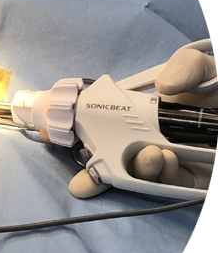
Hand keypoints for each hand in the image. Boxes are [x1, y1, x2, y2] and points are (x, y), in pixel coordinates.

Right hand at [66, 48, 217, 198]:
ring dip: (128, 168)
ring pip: (135, 171)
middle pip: (111, 151)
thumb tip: (163, 88)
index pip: (104, 118)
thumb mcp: (208, 68)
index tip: (51, 130)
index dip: (77, 125)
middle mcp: (153, 135)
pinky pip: (169, 186)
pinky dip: (159, 177)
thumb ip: (187, 66)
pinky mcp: (196, 181)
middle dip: (87, 163)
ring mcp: (173, 160)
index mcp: (148, 110)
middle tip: (71, 166)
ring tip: (147, 155)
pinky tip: (159, 160)